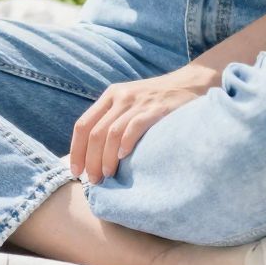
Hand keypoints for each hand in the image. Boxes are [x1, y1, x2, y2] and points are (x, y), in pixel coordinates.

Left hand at [70, 66, 219, 185]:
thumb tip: (94, 155)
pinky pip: (134, 126)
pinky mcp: (156, 109)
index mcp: (110, 96)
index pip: (82, 124)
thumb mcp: (130, 102)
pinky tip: (123, 157)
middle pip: (95, 133)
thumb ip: (113, 120)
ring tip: (107, 176)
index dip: (76, 150)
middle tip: (94, 181)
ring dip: (105, 158)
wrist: (190, 83)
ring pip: (111, 133)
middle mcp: (120, 97)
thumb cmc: (157, 100)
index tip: (75, 171)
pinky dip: (125, 143)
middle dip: (90, 160)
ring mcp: (138, 102)